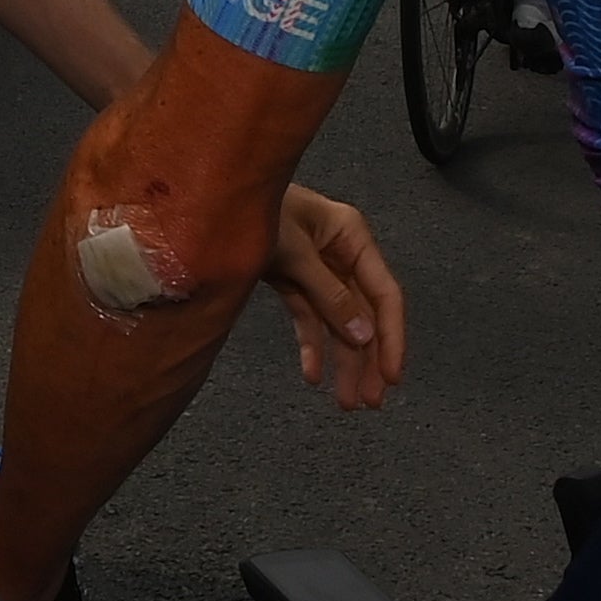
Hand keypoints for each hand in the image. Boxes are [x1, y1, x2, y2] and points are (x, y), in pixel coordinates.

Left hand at [269, 184, 407, 406]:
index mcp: (351, 236)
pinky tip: (313, 373)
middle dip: (368, 359)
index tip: (392, 375)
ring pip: (337, 322)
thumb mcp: (294, 252)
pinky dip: (311, 344)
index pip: (384, 294)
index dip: (391, 337)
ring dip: (343, 361)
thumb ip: (329, 294)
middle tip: (371, 401)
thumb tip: (362, 335)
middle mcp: (340, 252)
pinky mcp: (291, 277)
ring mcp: (316, 267)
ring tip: (347, 401)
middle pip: (364, 314)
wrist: (209, 198)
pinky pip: (307, 317)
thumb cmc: (253, 208)